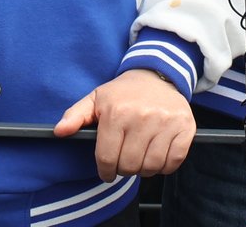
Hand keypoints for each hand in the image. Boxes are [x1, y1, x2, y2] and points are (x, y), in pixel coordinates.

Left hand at [55, 70, 194, 182]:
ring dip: (144, 168)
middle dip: (124, 168)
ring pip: (151, 167)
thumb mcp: (96, 98)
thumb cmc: (124, 92)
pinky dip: (165, 165)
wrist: (158, 75)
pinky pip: (173, 161)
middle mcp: (142, 116)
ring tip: (141, 156)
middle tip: (125, 160)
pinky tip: (158, 154)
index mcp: (117, 112)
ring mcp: (166, 122)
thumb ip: (75, 115)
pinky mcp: (185, 127)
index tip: (107, 171)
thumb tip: (59, 131)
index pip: (106, 158)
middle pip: (129, 166)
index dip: (105, 171)